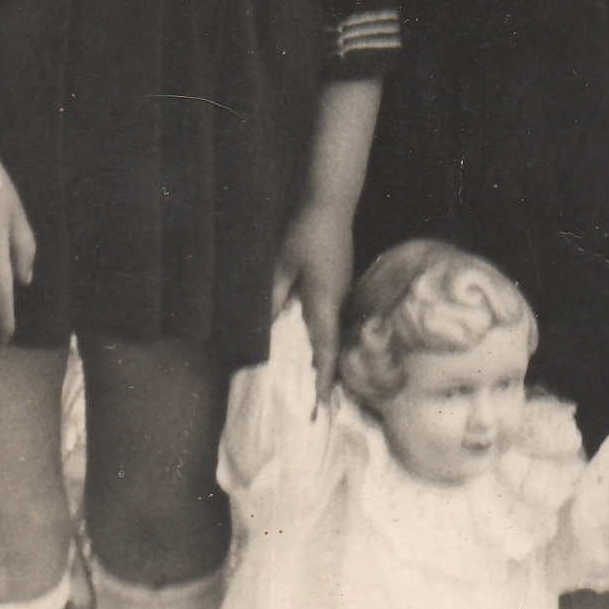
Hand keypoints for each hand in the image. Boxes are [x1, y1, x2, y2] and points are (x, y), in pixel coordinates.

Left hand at [271, 202, 354, 396]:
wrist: (330, 201)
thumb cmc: (304, 232)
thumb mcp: (281, 266)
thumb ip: (274, 299)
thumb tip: (266, 330)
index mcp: (324, 302)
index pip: (326, 350)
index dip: (324, 380)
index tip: (322, 406)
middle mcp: (338, 301)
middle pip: (330, 345)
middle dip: (323, 374)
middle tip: (313, 401)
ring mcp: (341, 290)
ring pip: (330, 329)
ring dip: (321, 353)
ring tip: (310, 377)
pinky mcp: (339, 280)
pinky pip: (329, 314)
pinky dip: (320, 331)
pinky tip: (307, 335)